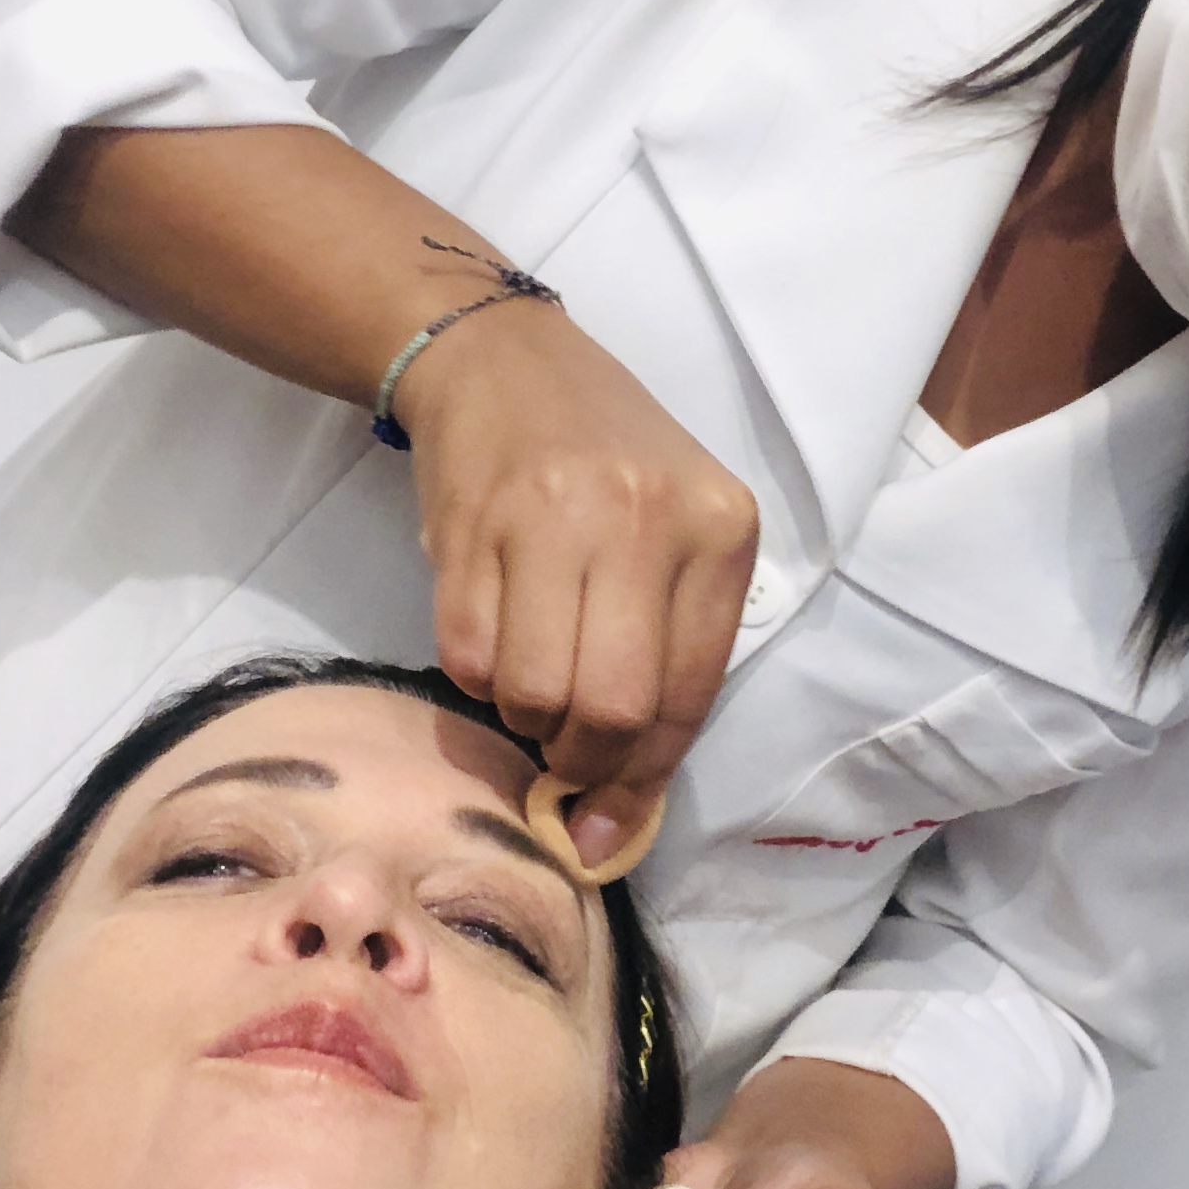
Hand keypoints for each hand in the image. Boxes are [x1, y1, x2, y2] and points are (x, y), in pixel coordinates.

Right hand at [390, 304, 758, 869]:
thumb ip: (667, 657)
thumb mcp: (675, 531)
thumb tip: (615, 819)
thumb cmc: (606, 461)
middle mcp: (645, 519)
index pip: (688, 695)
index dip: (643, 779)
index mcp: (718, 527)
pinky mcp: (474, 524)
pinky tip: (494, 640)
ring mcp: (556, 517)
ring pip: (535, 693)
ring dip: (525, 721)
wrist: (502, 360)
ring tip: (531, 685)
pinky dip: (478, 678)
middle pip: (612, 708)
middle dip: (583, 762)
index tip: (608, 827)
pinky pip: (470, 657)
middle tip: (564, 755)